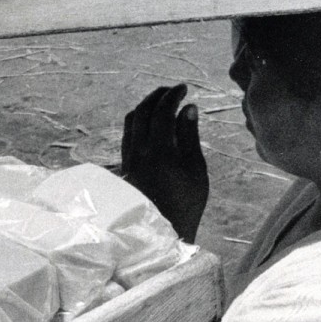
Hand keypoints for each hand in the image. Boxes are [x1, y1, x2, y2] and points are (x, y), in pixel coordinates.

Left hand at [121, 84, 207, 242]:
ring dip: (144, 106)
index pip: (162, 111)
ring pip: (130, 122)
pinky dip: (137, 121)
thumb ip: (190, 137)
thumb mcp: (196, 172)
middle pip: (141, 111)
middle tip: (171, 90)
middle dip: (156, 96)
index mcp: (160, 151)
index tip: (184, 88)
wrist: (159, 233)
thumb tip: (188, 108)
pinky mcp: (124, 167)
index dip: (172, 95)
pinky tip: (148, 123)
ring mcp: (128, 159)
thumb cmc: (185, 205)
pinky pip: (127, 135)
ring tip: (160, 102)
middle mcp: (139, 151)